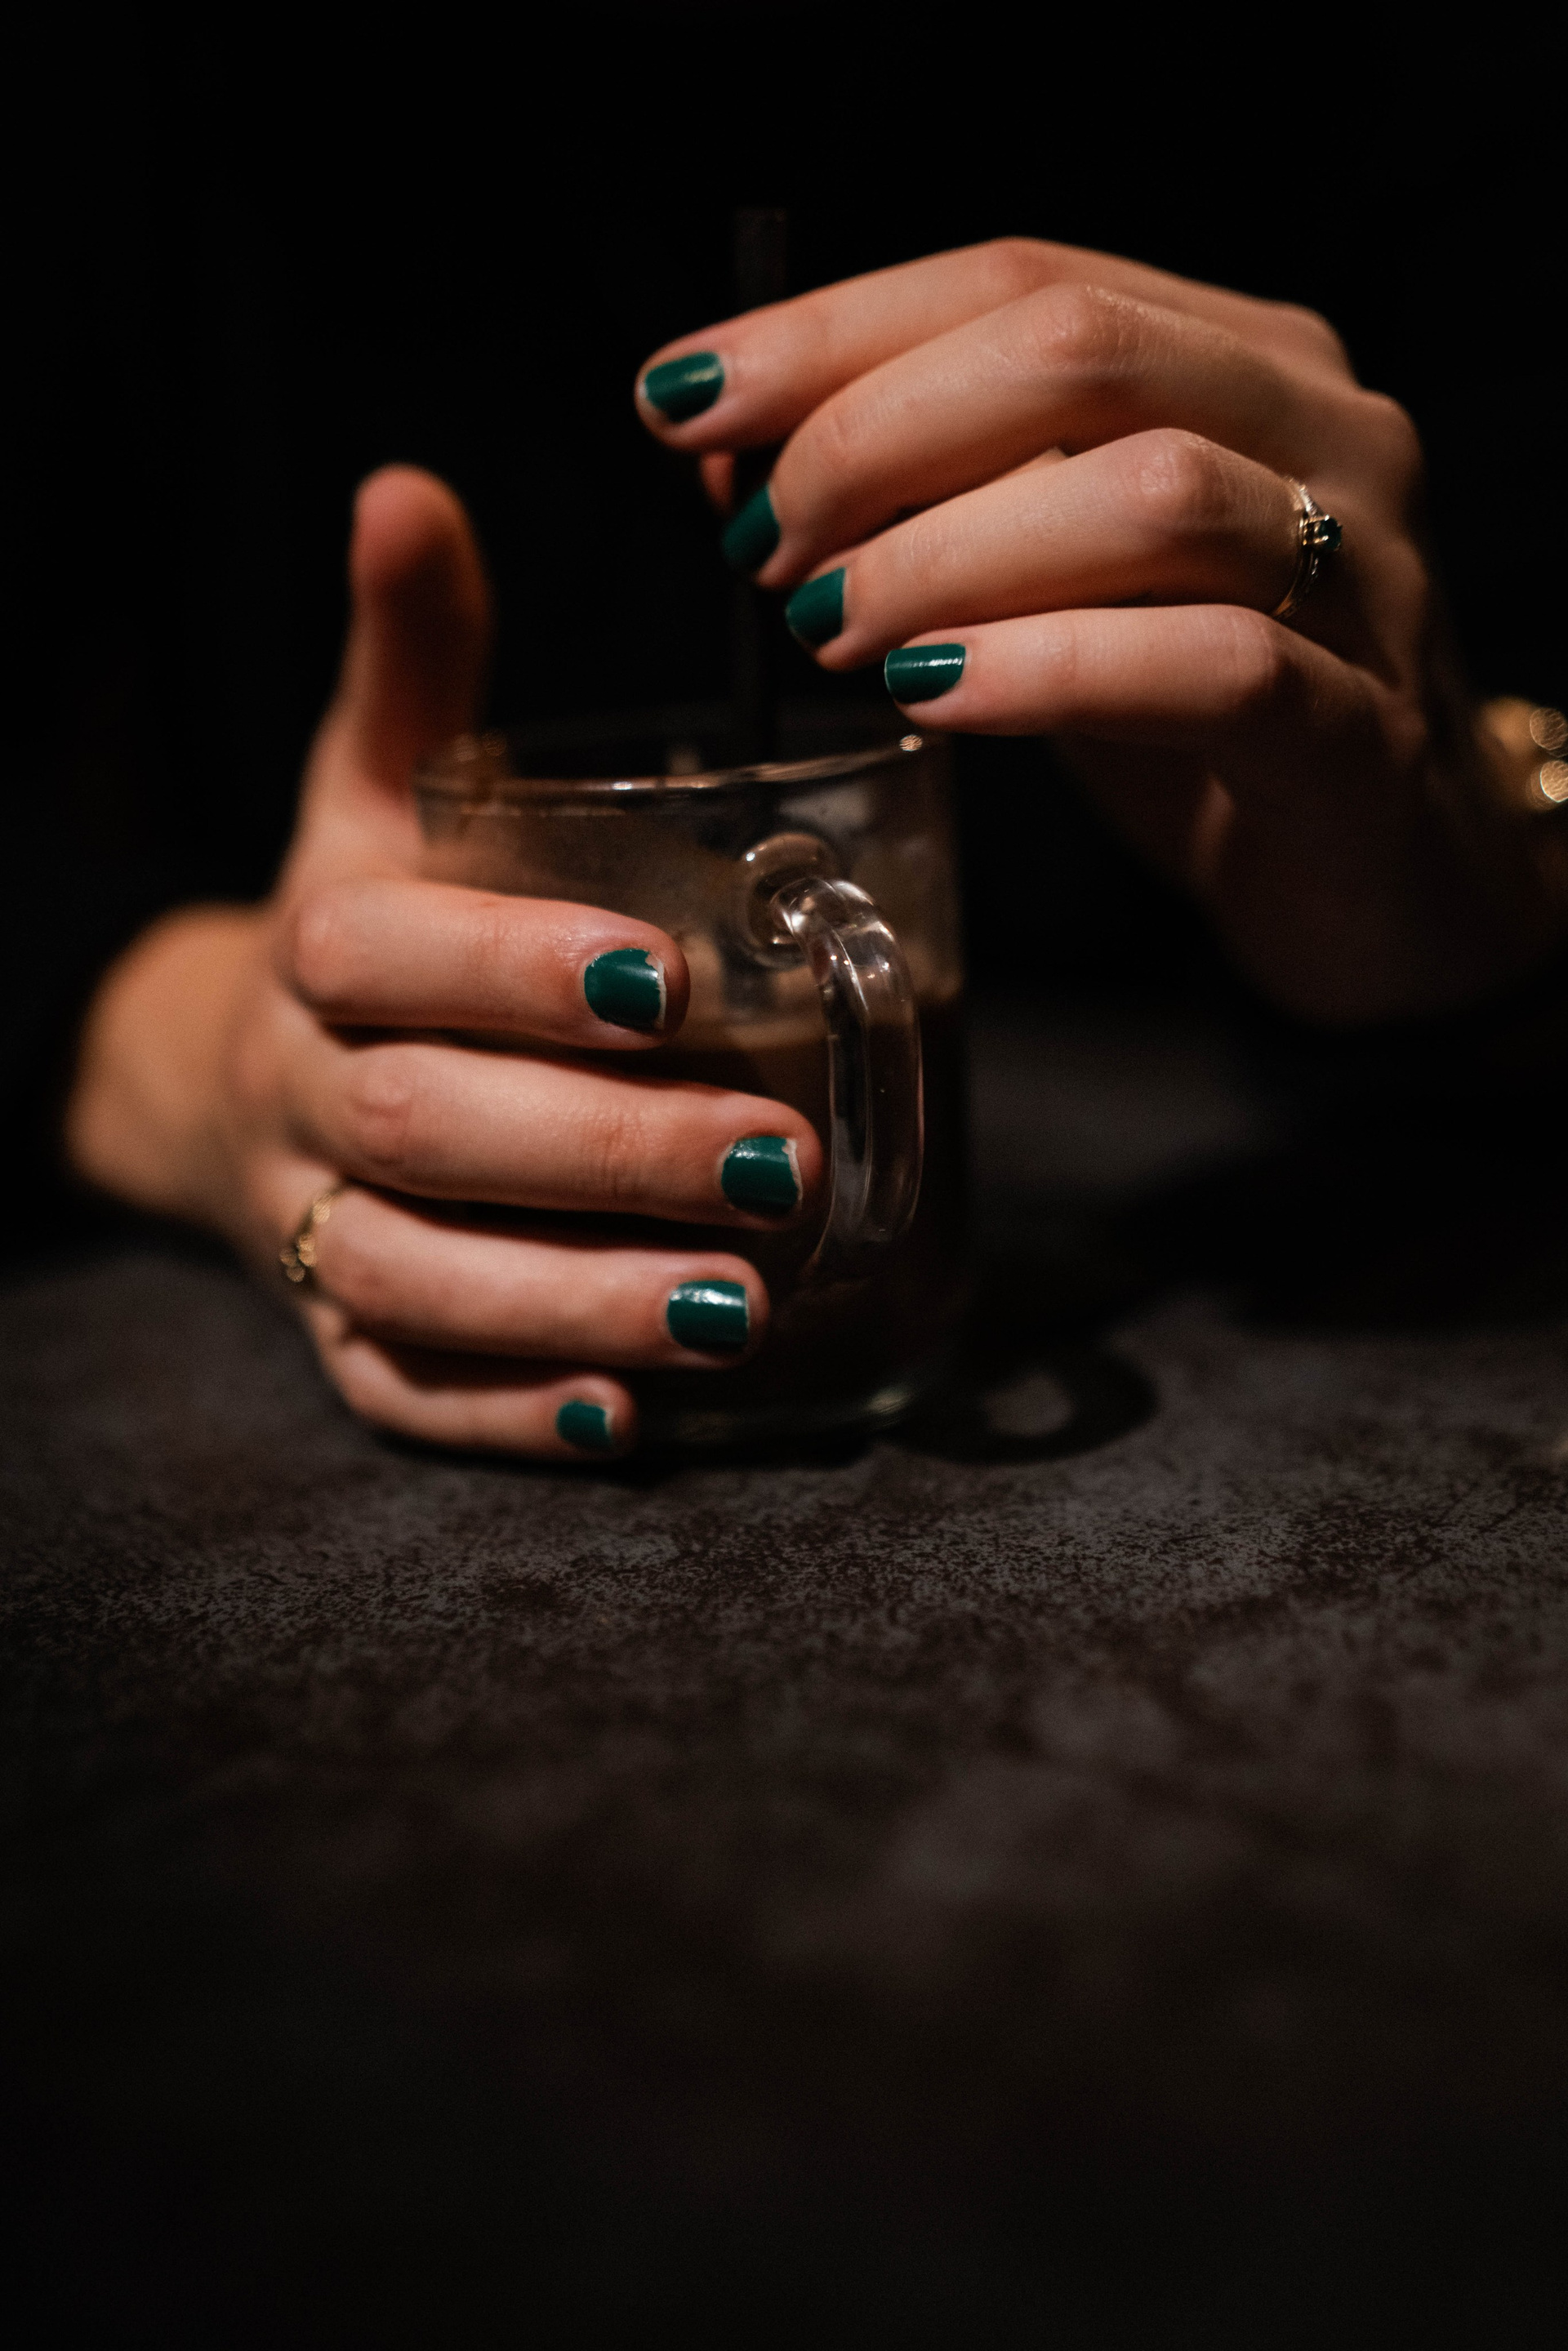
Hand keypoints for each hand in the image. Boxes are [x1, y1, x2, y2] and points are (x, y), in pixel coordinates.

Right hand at [67, 469, 820, 1456]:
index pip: (388, 956)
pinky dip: (507, 1412)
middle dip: (602, 1151)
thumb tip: (409, 487)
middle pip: (427, 1129)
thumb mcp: (372, 793)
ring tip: (742, 1305)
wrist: (232, 1085)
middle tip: (783, 1160)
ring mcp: (310, 1229)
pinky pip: (403, 1391)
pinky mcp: (338, 1338)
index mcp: (318, 948)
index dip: (515, 969)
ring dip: (578, 1298)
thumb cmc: (370, 928)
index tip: (670, 983)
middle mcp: (301, 1096)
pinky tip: (631, 1422)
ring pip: (417, 1279)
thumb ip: (413, 666)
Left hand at [637, 240, 1566, 1024]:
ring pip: (1150, 494)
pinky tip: (938, 699)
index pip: (1024, 278)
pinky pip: (1215, 668)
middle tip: (769, 550)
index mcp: (1241, 358)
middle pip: (1079, 351)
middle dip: (875, 436)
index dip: (833, 334)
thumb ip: (940, 508)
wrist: (1383, 878)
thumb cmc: (1201, 723)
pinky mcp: (1363, 735)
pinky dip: (1051, 671)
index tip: (685, 404)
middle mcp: (1321, 431)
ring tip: (834, 630)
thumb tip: (736, 464)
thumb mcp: (1059, 586)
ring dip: (948, 553)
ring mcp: (1362, 578)